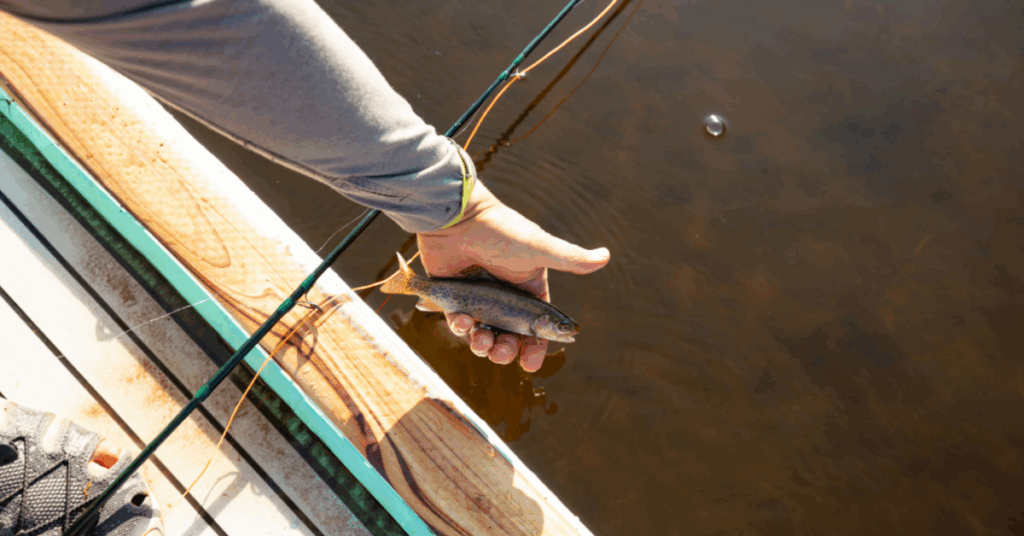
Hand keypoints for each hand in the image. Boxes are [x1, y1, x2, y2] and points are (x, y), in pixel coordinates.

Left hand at [416, 182, 609, 370]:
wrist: (459, 216)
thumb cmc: (501, 231)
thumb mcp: (539, 248)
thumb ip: (570, 258)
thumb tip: (606, 256)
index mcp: (528, 288)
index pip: (535, 327)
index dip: (535, 347)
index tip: (530, 363)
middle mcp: (505, 296)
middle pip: (509, 337)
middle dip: (506, 350)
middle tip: (502, 352)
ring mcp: (478, 298)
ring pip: (483, 334)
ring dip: (483, 345)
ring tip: (482, 340)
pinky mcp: (454, 296)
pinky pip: (458, 322)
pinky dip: (461, 327)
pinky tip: (463, 321)